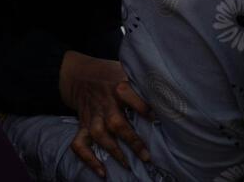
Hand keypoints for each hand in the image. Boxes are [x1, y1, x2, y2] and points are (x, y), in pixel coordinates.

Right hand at [58, 51, 150, 177]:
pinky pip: (80, 144)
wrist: (76, 74)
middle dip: (131, 140)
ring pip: (99, 135)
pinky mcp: (83, 125)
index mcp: (116, 87)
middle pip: (116, 123)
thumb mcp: (123, 70)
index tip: (155, 118)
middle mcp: (104, 103)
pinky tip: (102, 172)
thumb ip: (139, 83)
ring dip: (113, 151)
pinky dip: (88, 159)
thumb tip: (167, 94)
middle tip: (146, 156)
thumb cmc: (108, 75)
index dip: (141, 106)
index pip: (127, 94)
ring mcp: (92, 116)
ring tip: (128, 165)